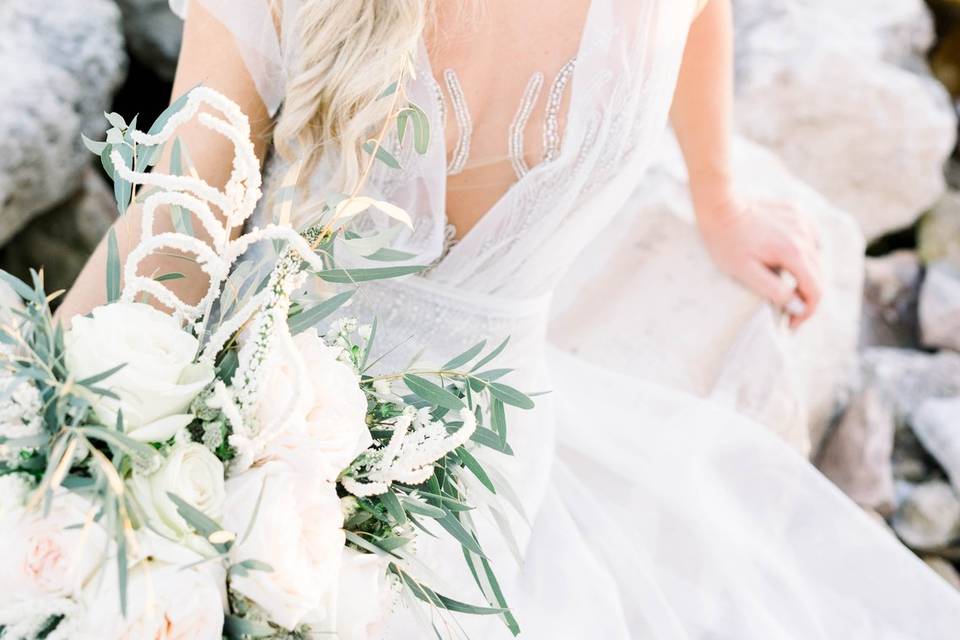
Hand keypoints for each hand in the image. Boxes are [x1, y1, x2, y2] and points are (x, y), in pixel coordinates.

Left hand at [696, 197, 822, 328]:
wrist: (719, 205)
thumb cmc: (726, 241)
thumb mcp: (744, 272)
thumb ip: (774, 290)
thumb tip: (798, 306)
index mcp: (794, 253)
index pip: (815, 291)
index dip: (806, 313)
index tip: (791, 324)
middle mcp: (804, 236)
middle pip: (818, 276)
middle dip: (805, 298)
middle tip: (787, 312)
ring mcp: (803, 222)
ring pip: (815, 258)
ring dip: (804, 274)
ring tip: (785, 284)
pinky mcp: (797, 212)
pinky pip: (809, 238)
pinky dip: (803, 252)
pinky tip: (788, 257)